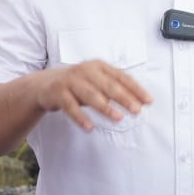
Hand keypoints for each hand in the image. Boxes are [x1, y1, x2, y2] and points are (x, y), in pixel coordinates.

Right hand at [27, 60, 151, 131]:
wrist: (45, 85)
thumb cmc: (78, 84)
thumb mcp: (97, 83)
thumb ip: (115, 90)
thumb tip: (139, 102)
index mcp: (99, 66)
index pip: (121, 77)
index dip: (136, 89)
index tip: (148, 101)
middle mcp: (86, 70)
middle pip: (108, 85)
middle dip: (124, 98)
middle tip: (137, 110)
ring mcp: (71, 80)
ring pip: (91, 95)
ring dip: (105, 107)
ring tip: (118, 118)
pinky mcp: (58, 93)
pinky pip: (71, 107)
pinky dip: (80, 117)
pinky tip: (90, 128)